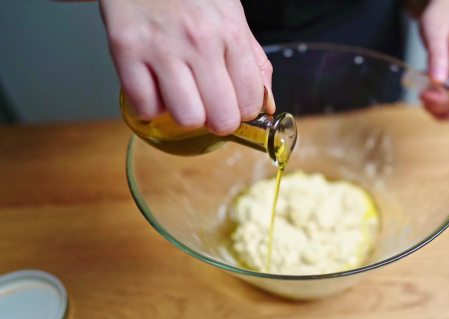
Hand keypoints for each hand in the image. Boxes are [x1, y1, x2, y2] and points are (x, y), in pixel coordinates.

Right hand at [99, 0, 274, 134]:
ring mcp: (161, 47)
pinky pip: (145, 107)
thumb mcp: (231, 15)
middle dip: (217, 119)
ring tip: (180, 93)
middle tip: (208, 103)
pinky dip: (150, 106)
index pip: (250, 102)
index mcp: (230, 31)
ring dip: (184, 114)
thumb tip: (267, 106)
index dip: (242, 110)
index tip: (232, 102)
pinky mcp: (125, 50)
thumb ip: (253, 61)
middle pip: (221, 118)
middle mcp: (199, 40)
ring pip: (187, 118)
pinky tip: (155, 86)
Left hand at [419, 0, 448, 117]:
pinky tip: (430, 92)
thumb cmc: (441, 17)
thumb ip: (437, 57)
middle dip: (446, 111)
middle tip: (424, 99)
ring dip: (445, 111)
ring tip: (425, 96)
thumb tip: (438, 81)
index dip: (442, 100)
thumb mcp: (435, 34)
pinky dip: (445, 105)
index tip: (422, 95)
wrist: (448, 9)